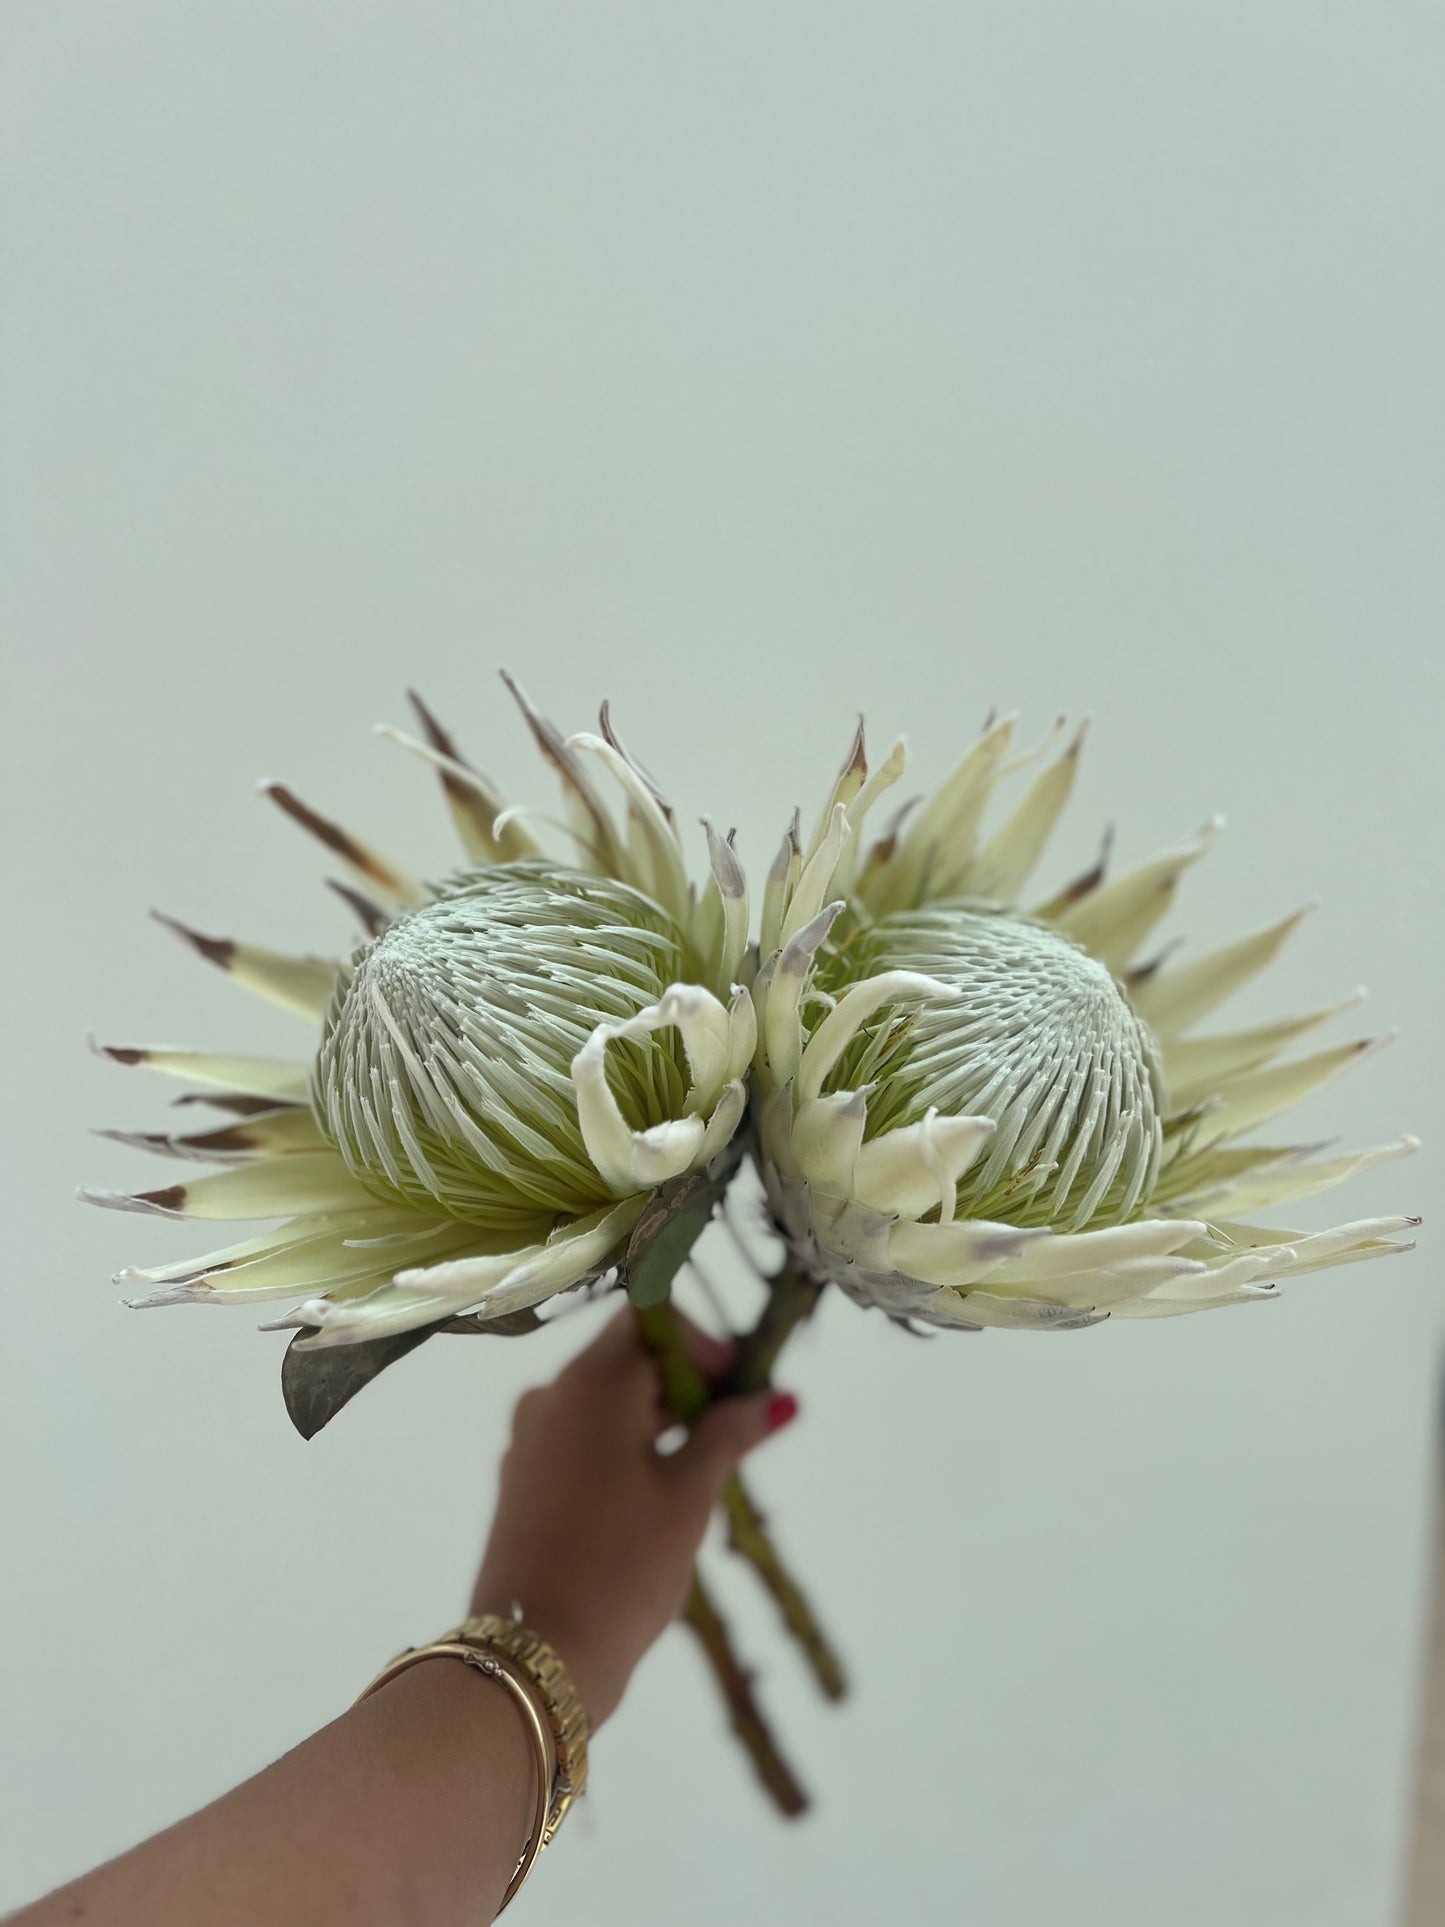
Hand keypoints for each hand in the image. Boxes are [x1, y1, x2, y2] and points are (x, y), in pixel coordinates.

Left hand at [469, 1303, 797, 1726]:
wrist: (535, 1659)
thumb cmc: (622, 1566)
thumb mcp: (689, 1497)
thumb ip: (729, 1434)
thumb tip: (775, 1397)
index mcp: (590, 1383)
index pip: (651, 1318)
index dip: (702, 1343)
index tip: (739, 1390)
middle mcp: (550, 1397)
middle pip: (628, 1358)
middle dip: (687, 1385)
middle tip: (738, 1434)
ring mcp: (529, 1442)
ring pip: (605, 1404)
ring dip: (658, 1421)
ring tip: (706, 1472)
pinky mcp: (523, 1484)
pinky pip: (581, 1442)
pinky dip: (623, 1451)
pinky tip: (657, 1499)